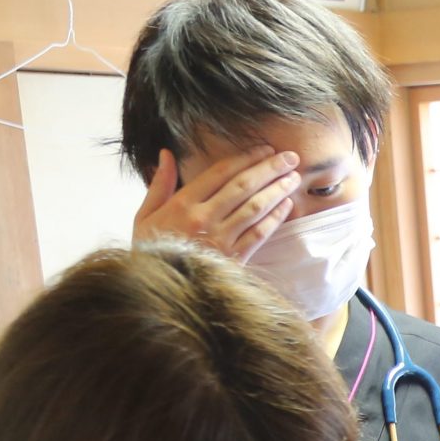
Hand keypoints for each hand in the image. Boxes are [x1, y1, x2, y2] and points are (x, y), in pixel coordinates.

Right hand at [132, 146, 302, 260]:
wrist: (158, 291)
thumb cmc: (150, 250)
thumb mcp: (145, 216)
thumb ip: (159, 184)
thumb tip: (167, 153)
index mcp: (182, 204)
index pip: (219, 173)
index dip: (245, 158)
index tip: (264, 149)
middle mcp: (203, 218)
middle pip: (243, 186)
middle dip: (269, 169)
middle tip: (290, 157)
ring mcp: (220, 239)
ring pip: (255, 208)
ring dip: (277, 190)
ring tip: (293, 177)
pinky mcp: (234, 259)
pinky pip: (258, 234)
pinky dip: (274, 218)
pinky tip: (286, 205)